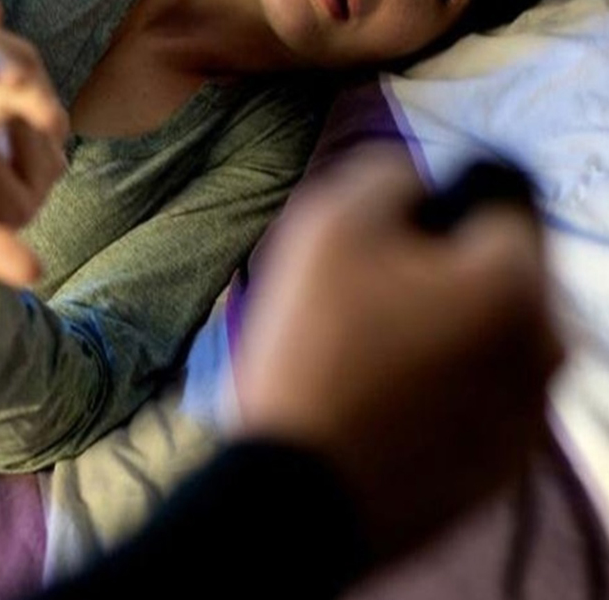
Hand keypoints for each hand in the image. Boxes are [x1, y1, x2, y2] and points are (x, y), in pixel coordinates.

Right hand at [235, 144, 562, 559]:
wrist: (296, 490)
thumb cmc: (314, 349)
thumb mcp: (330, 227)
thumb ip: (386, 175)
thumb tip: (415, 183)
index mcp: (515, 280)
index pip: (500, 201)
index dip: (438, 206)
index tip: (384, 240)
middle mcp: (546, 347)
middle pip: (495, 276)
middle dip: (442, 273)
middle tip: (366, 305)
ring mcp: (527, 416)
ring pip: (488, 339)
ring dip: (443, 332)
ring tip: (370, 360)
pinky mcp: (499, 467)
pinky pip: (477, 399)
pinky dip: (444, 390)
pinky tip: (385, 406)